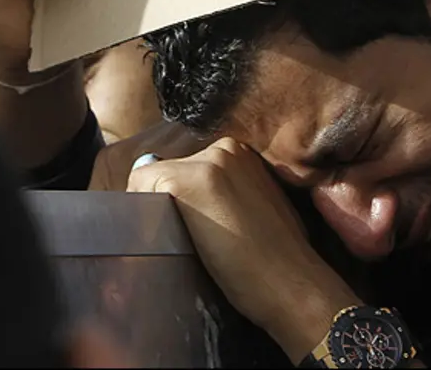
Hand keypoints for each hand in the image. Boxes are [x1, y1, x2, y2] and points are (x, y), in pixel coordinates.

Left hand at [127, 137, 360, 362]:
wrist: (292, 281)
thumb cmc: (278, 257)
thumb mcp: (257, 207)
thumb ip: (226, 194)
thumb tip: (187, 202)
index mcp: (241, 152)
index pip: (188, 168)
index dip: (182, 203)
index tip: (198, 233)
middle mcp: (223, 148)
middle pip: (168, 171)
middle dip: (168, 203)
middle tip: (191, 241)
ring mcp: (204, 161)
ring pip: (151, 180)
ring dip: (155, 209)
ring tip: (184, 243)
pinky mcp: (184, 181)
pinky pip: (139, 190)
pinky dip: (141, 215)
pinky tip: (170, 240)